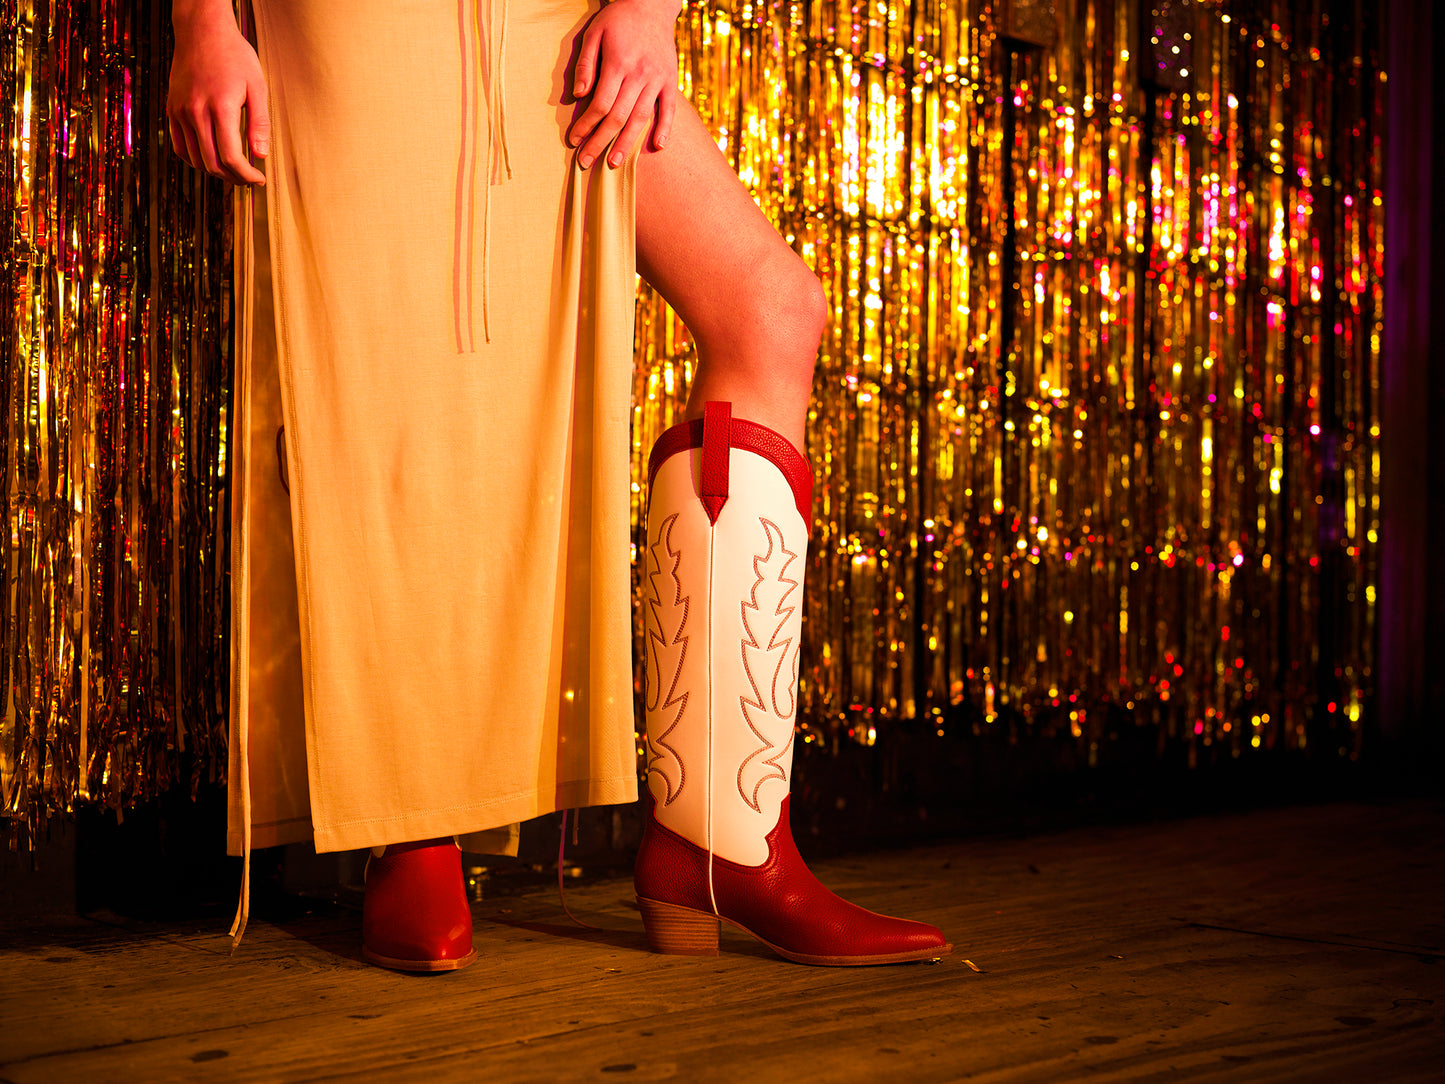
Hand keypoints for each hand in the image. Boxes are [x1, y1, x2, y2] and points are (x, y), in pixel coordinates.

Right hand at [166, 5, 268, 185]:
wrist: (201, 31)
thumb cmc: (234, 56)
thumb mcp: (257, 87)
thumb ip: (259, 123)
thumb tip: (261, 155)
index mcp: (220, 108)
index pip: (231, 157)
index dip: (247, 176)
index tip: (259, 180)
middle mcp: (195, 112)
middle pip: (212, 164)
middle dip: (234, 178)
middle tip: (249, 179)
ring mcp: (180, 111)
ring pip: (195, 159)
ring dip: (215, 171)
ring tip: (234, 170)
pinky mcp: (171, 109)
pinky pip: (180, 146)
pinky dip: (196, 159)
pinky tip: (212, 159)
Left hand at [568, 0, 681, 168]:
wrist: (652, 4)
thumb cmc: (618, 19)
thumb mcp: (594, 33)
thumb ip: (585, 64)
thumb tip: (579, 95)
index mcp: (618, 63)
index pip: (599, 104)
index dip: (586, 126)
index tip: (574, 141)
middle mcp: (639, 75)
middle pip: (617, 117)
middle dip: (600, 142)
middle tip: (586, 162)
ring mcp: (657, 79)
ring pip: (640, 118)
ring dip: (626, 143)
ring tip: (614, 163)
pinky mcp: (670, 81)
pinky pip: (668, 109)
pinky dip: (664, 128)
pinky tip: (657, 147)